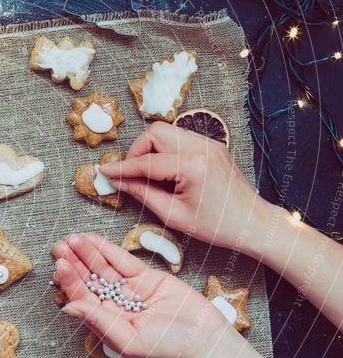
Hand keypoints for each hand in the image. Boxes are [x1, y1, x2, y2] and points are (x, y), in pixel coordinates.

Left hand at [52, 233, 235, 357]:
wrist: (203, 339)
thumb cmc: (166, 348)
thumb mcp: (129, 340)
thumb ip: (98, 322)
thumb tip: (68, 308)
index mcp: (106, 322)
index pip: (83, 297)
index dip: (71, 281)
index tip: (61, 264)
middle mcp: (114, 305)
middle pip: (89, 280)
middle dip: (74, 263)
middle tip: (60, 246)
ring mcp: (130, 290)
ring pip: (103, 268)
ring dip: (88, 253)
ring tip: (73, 238)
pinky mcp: (146, 278)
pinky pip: (123, 262)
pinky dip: (108, 250)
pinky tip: (93, 239)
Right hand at [98, 122, 270, 250]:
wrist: (254, 223)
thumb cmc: (217, 226)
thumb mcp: (174, 216)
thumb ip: (143, 194)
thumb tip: (119, 182)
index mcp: (192, 167)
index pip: (147, 161)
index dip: (122, 167)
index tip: (104, 171)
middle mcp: (202, 147)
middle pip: (155, 132)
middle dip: (137, 150)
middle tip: (131, 173)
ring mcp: (209, 143)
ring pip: (166, 131)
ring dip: (150, 148)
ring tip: (147, 174)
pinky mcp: (212, 146)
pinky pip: (179, 138)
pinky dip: (165, 150)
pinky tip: (165, 171)